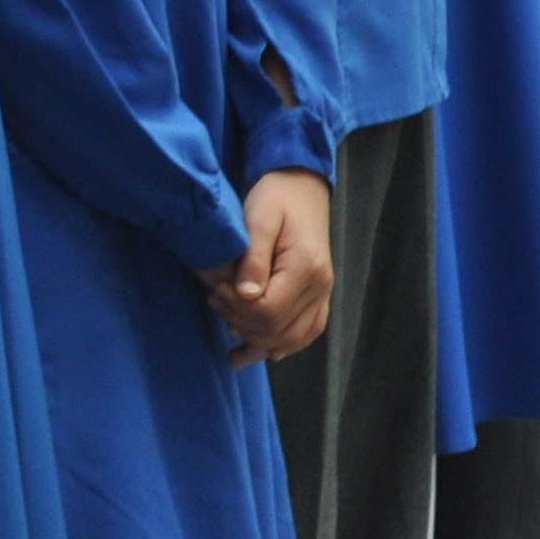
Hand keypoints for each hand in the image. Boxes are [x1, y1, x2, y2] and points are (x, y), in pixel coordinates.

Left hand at [202, 168, 331, 364]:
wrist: (301, 187)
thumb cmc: (276, 197)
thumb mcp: (259, 218)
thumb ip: (253, 258)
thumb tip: (245, 296)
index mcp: (306, 268)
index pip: (270, 311)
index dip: (238, 309)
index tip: (216, 291)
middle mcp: (321, 287)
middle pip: (280, 330)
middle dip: (242, 323)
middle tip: (216, 301)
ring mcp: (323, 294)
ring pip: (295, 338)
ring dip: (260, 342)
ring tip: (229, 334)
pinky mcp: (318, 296)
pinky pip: (306, 331)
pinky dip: (282, 344)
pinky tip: (261, 350)